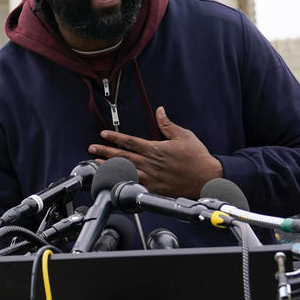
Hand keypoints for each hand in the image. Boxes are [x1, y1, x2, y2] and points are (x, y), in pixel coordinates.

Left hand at [89, 106, 222, 197]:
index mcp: (155, 149)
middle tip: (91, 149)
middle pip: (122, 156)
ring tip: (95, 165)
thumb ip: (167, 124)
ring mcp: (151, 178)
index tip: (103, 134)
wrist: (207, 178)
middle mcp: (150, 163)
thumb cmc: (197, 157)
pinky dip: (122, 183)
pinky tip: (113, 182)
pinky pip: (135, 185)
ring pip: (125, 171)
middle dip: (104, 152)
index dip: (114, 137)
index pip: (130, 141)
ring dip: (109, 168)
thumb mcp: (184, 135)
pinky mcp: (154, 189)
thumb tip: (159, 111)